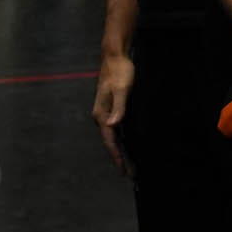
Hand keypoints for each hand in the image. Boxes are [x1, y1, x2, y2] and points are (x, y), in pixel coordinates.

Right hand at [93, 49, 134, 175]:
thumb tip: (113, 125)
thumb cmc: (120, 71)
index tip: (123, 170)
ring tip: (131, 166)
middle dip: (121, 159)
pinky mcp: (112, 109)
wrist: (115, 56)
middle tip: (130, 175)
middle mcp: (101, 116)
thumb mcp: (122, 89)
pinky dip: (123, 140)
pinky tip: (128, 146)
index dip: (117, 157)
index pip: (110, 141)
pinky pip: (117, 130)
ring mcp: (106, 113)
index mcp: (102, 114)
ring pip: (115, 138)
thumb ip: (118, 108)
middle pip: (112, 143)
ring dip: (122, 152)